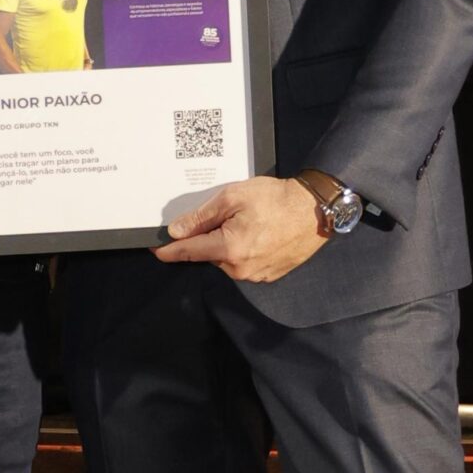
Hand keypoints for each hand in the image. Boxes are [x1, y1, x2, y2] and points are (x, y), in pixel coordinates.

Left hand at [154, 176, 325, 282]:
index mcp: (228, 248)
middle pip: (209, 254)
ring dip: (228, 243)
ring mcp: (255, 275)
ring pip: (227, 259)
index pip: (188, 252)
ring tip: (249, 221)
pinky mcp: (267, 275)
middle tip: (228, 214)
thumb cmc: (278, 200)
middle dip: (209, 237)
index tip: (156, 250)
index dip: (169, 250)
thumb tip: (177, 231)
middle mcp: (240, 268)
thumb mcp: (232, 197)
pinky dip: (244, 250)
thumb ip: (201, 217)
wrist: (315, 210)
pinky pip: (244, 263)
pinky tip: (258, 232)